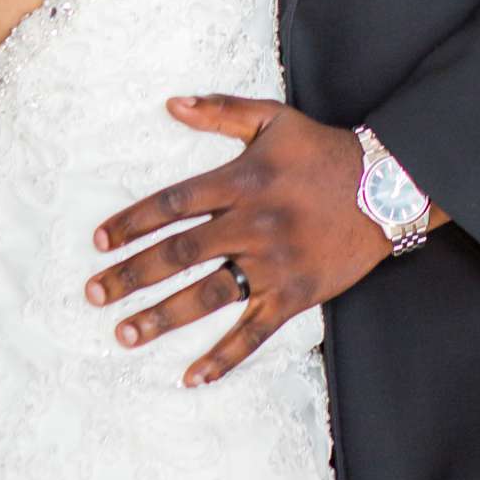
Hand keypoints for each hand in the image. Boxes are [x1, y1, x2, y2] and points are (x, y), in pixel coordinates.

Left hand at [85, 97, 391, 385]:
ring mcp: (273, 264)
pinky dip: (223, 357)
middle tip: (93, 294)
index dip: (132, 222)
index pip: (174, 204)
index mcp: (241, 180)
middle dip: (132, 275)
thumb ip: (221, 112)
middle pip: (180, 254)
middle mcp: (252, 224)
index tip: (98, 242)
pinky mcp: (295, 296)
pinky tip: (191, 377)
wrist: (386, 186)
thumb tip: (170, 103)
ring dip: (163, 317)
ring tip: (123, 334)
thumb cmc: (322, 150)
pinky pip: (254, 332)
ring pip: (208, 296)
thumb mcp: (273, 119)